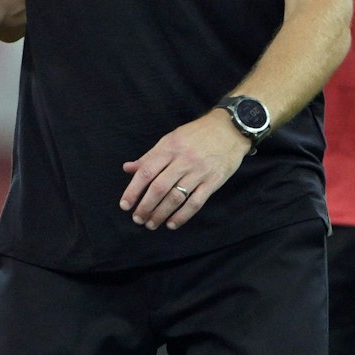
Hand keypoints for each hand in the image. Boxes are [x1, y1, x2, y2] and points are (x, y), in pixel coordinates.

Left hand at [119, 110, 249, 229]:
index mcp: (169, 149)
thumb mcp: (171, 139)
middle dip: (145, 206)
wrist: (230, 129)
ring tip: (151, 224)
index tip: (125, 205)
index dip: (133, 190)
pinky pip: (195, 203)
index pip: (146, 172)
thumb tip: (128, 168)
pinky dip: (182, 216)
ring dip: (161, 214)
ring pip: (175, 197)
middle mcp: (182, 161)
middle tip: (137, 219)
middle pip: (159, 187)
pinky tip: (171, 224)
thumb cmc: (197, 134)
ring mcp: (198, 172)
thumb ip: (150, 156)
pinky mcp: (212, 182)